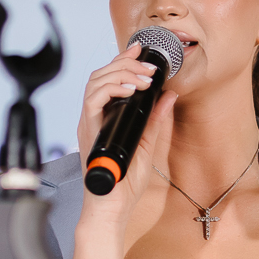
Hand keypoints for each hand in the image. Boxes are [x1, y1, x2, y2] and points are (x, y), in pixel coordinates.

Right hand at [74, 45, 176, 234]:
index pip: (109, 79)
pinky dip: (111, 89)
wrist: (111, 208)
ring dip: (121, 73)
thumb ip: (156, 120)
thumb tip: (169, 96)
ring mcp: (89, 123)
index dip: (123, 61)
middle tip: (147, 64)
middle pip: (100, 75)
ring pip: (95, 82)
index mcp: (106, 118)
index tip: (140, 50)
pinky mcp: (88, 131)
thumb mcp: (147, 145)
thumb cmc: (123, 184)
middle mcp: (94, 117)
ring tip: (143, 77)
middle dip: (124, 63)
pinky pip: (93, 100)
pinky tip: (130, 89)